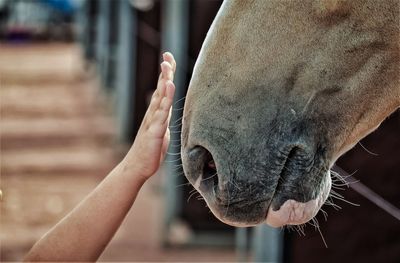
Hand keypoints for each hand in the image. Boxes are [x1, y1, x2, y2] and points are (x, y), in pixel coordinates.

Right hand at [123, 52, 175, 180]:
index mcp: (157, 112)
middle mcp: (154, 113)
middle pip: (160, 88)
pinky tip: (169, 90)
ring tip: (166, 67)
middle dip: (165, 71)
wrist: (138, 166)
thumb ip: (164, 118)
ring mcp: (153, 121)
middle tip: (166, 55)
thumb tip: (167, 110)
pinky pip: (162, 115)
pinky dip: (165, 101)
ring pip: (160, 98)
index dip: (166, 73)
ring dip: (164, 82)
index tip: (168, 57)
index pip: (163, 89)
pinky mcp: (155, 132)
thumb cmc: (150, 149)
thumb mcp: (161, 130)